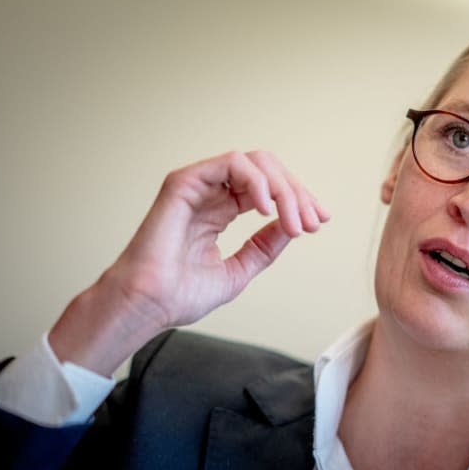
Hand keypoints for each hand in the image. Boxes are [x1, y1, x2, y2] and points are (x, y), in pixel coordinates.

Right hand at [49, 151, 328, 374]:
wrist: (149, 306)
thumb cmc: (181, 294)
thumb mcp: (240, 270)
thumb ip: (265, 246)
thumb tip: (292, 226)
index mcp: (221, 210)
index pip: (269, 190)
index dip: (298, 201)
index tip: (319, 222)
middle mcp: (211, 193)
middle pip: (268, 171)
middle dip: (298, 193)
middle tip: (312, 222)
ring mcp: (198, 185)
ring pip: (255, 163)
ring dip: (283, 189)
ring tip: (294, 221)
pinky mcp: (184, 182)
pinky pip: (231, 164)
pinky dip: (256, 181)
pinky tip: (267, 209)